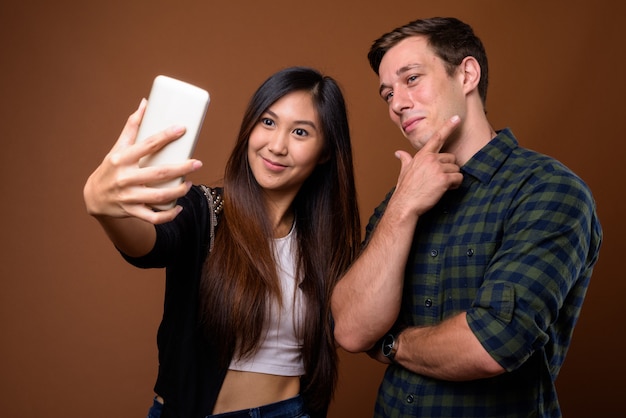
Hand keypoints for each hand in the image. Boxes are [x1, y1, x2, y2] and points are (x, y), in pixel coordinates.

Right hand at [83, 99, 202, 223]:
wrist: (94, 197)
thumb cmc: (111, 168)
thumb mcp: (118, 147)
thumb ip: (133, 126)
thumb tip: (146, 103)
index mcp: (121, 159)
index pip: (147, 145)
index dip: (166, 136)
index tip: (182, 129)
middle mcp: (124, 178)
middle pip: (158, 174)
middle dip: (181, 168)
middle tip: (198, 163)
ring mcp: (127, 197)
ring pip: (158, 197)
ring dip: (178, 192)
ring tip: (190, 184)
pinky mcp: (131, 211)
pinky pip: (152, 217)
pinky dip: (168, 215)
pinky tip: (179, 208)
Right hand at [391, 115, 462, 216]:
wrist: (405, 204)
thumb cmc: (405, 189)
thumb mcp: (404, 171)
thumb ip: (405, 159)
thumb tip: (398, 153)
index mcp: (422, 155)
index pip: (437, 137)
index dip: (448, 127)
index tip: (457, 118)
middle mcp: (430, 159)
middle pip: (451, 158)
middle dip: (448, 169)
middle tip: (439, 179)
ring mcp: (437, 168)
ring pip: (456, 169)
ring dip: (452, 178)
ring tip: (440, 186)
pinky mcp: (444, 179)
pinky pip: (458, 178)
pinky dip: (455, 185)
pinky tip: (446, 190)